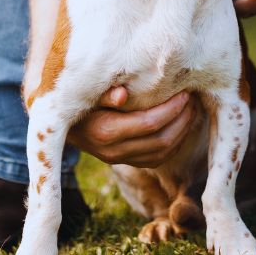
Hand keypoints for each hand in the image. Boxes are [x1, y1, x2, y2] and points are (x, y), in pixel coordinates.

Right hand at [67, 87, 198, 167]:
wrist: (62, 126)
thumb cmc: (77, 102)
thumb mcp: (86, 94)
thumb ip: (104, 94)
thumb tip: (123, 94)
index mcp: (105, 132)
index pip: (149, 124)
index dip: (171, 109)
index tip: (184, 92)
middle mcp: (114, 151)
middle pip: (161, 141)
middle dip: (182, 119)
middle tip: (193, 99)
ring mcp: (121, 160)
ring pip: (163, 153)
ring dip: (183, 132)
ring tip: (192, 109)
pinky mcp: (127, 162)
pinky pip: (158, 159)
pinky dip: (175, 143)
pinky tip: (182, 124)